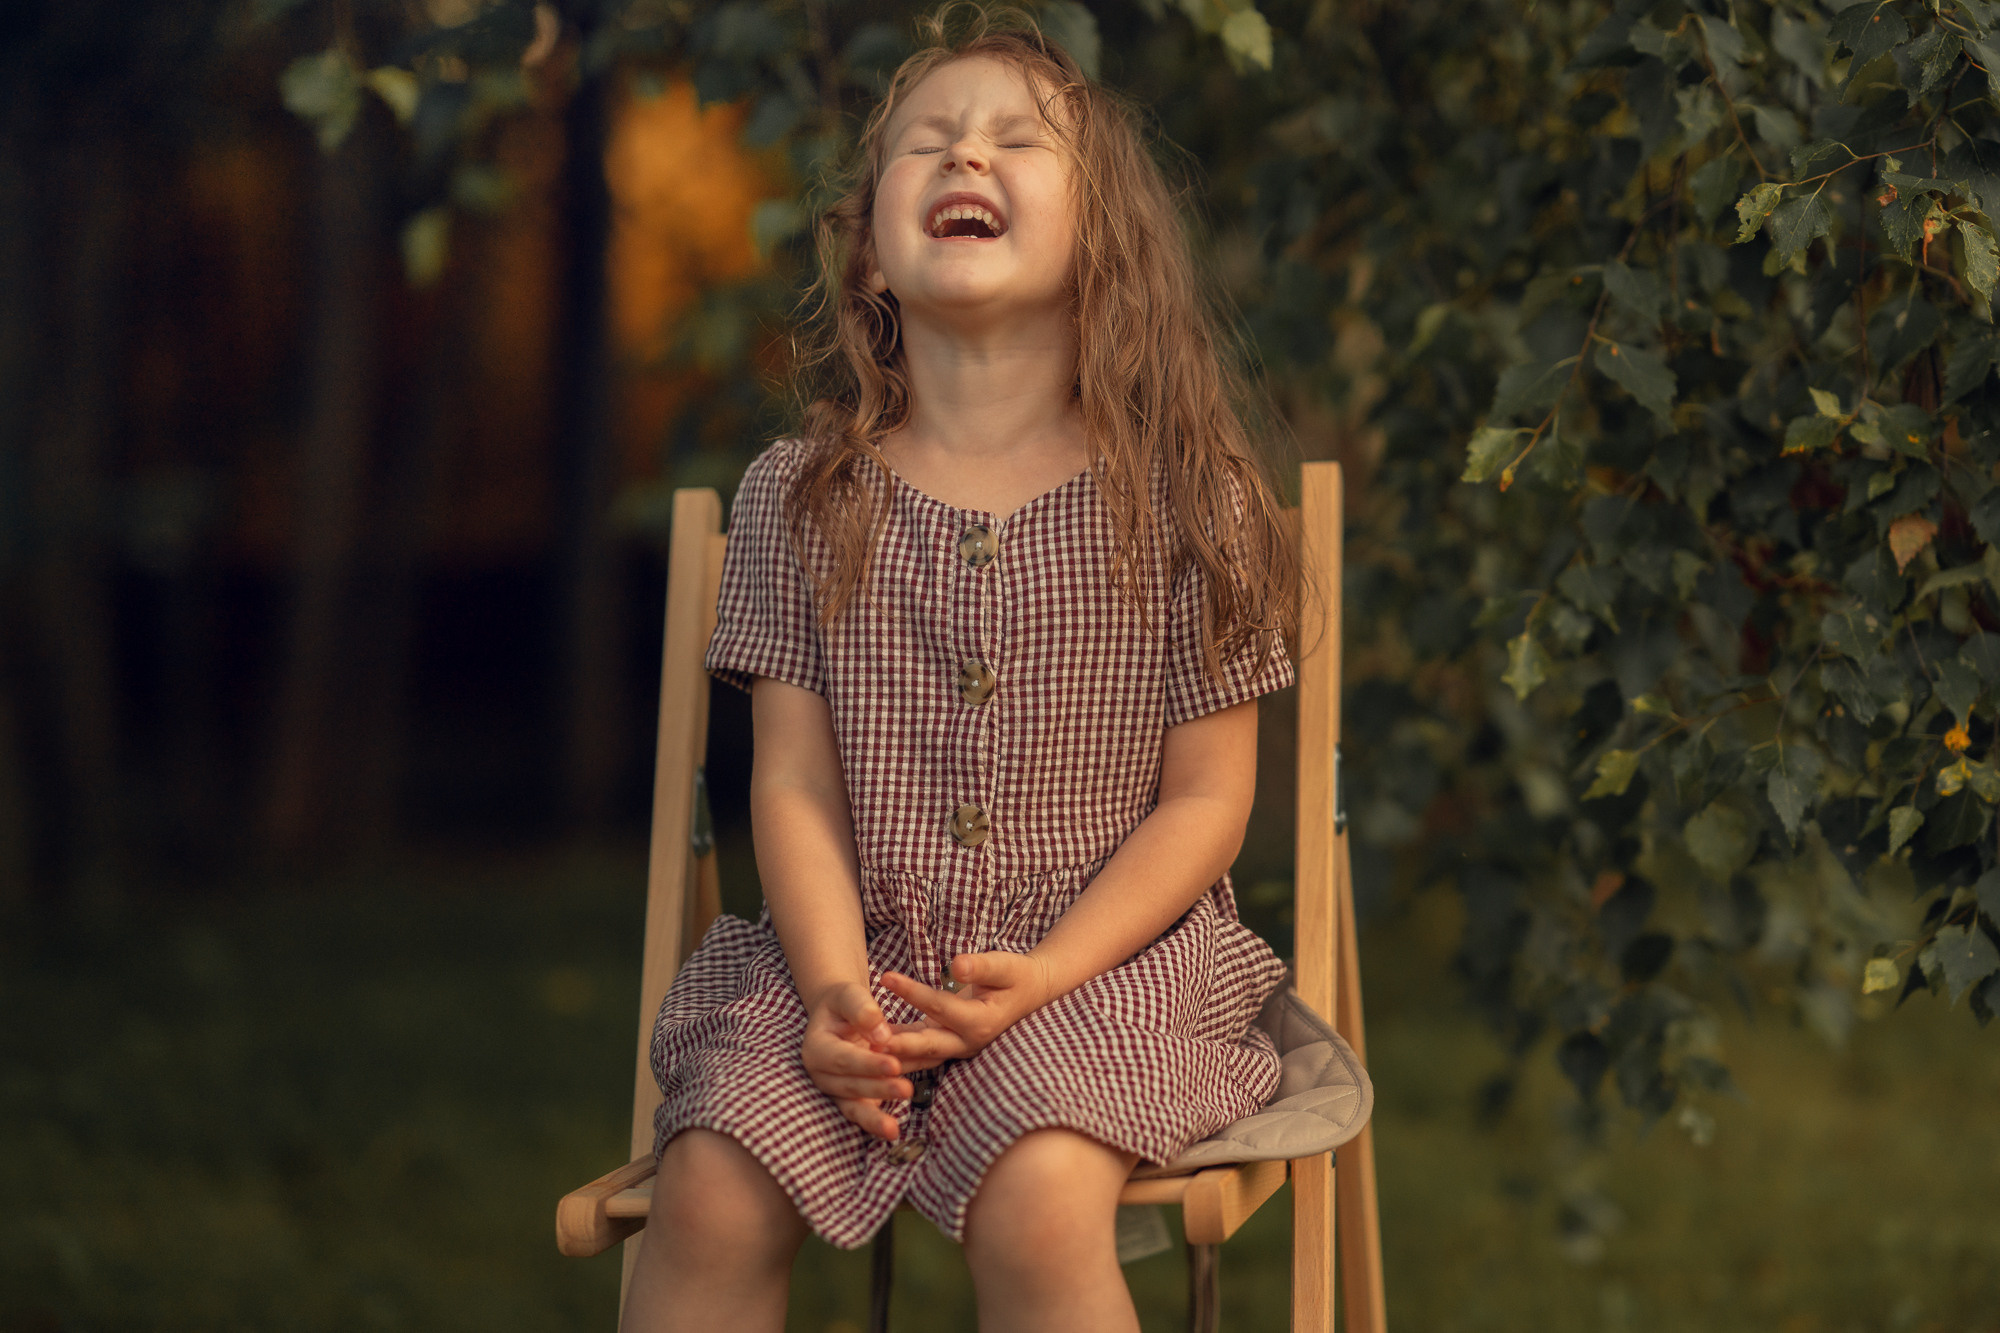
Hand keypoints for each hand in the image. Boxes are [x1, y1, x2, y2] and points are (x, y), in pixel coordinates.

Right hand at [801, 981, 908, 1139]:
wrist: (839, 1016)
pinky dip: (874, 1125)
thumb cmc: (844, 1003)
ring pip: (853, 1105)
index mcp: (816, 1047)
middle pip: (850, 1084)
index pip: (842, 1057)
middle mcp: (820, 1073)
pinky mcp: (849, 1100)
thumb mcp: (848, 994)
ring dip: (874, 1116)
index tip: (893, 1064)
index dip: (867, 1063)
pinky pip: (860, 1114)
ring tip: (894, 1128)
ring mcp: (834, 1090)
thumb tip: (881, 1033)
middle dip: (878, 1088)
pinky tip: (891, 1132)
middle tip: (906, 1089)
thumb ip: (861, 1008)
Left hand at [879, 951, 1056, 1064]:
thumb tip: (958, 964)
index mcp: (981, 1023)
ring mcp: (957, 1049)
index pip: (940, 1006)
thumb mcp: (1005, 966)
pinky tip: (868, 1049)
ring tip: (859, 1052)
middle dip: (895, 1044)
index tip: (885, 976)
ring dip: (891, 1057)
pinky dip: (896, 1053)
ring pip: (919, 1058)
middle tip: (864, 1039)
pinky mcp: (948, 1047)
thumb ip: (982, 966)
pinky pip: (918, 1054)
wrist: (1029, 994)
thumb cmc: (1016, 976)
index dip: (912, 992)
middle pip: (926, 1046)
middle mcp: (968, 1043)